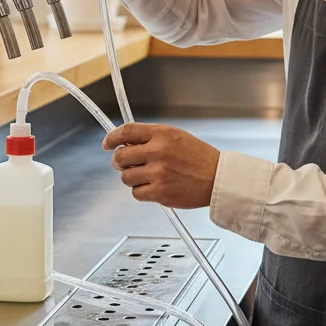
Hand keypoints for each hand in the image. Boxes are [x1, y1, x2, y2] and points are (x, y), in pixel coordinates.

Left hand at [102, 123, 220, 208]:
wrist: (218, 178)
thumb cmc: (198, 157)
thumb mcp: (175, 136)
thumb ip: (150, 138)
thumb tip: (124, 143)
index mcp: (161, 134)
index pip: (126, 132)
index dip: (112, 138)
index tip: (107, 144)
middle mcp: (158, 151)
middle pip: (120, 156)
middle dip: (119, 161)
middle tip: (126, 164)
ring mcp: (158, 173)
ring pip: (126, 177)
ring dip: (132, 178)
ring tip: (147, 176)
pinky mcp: (160, 192)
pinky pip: (136, 193)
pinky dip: (141, 191)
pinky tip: (153, 187)